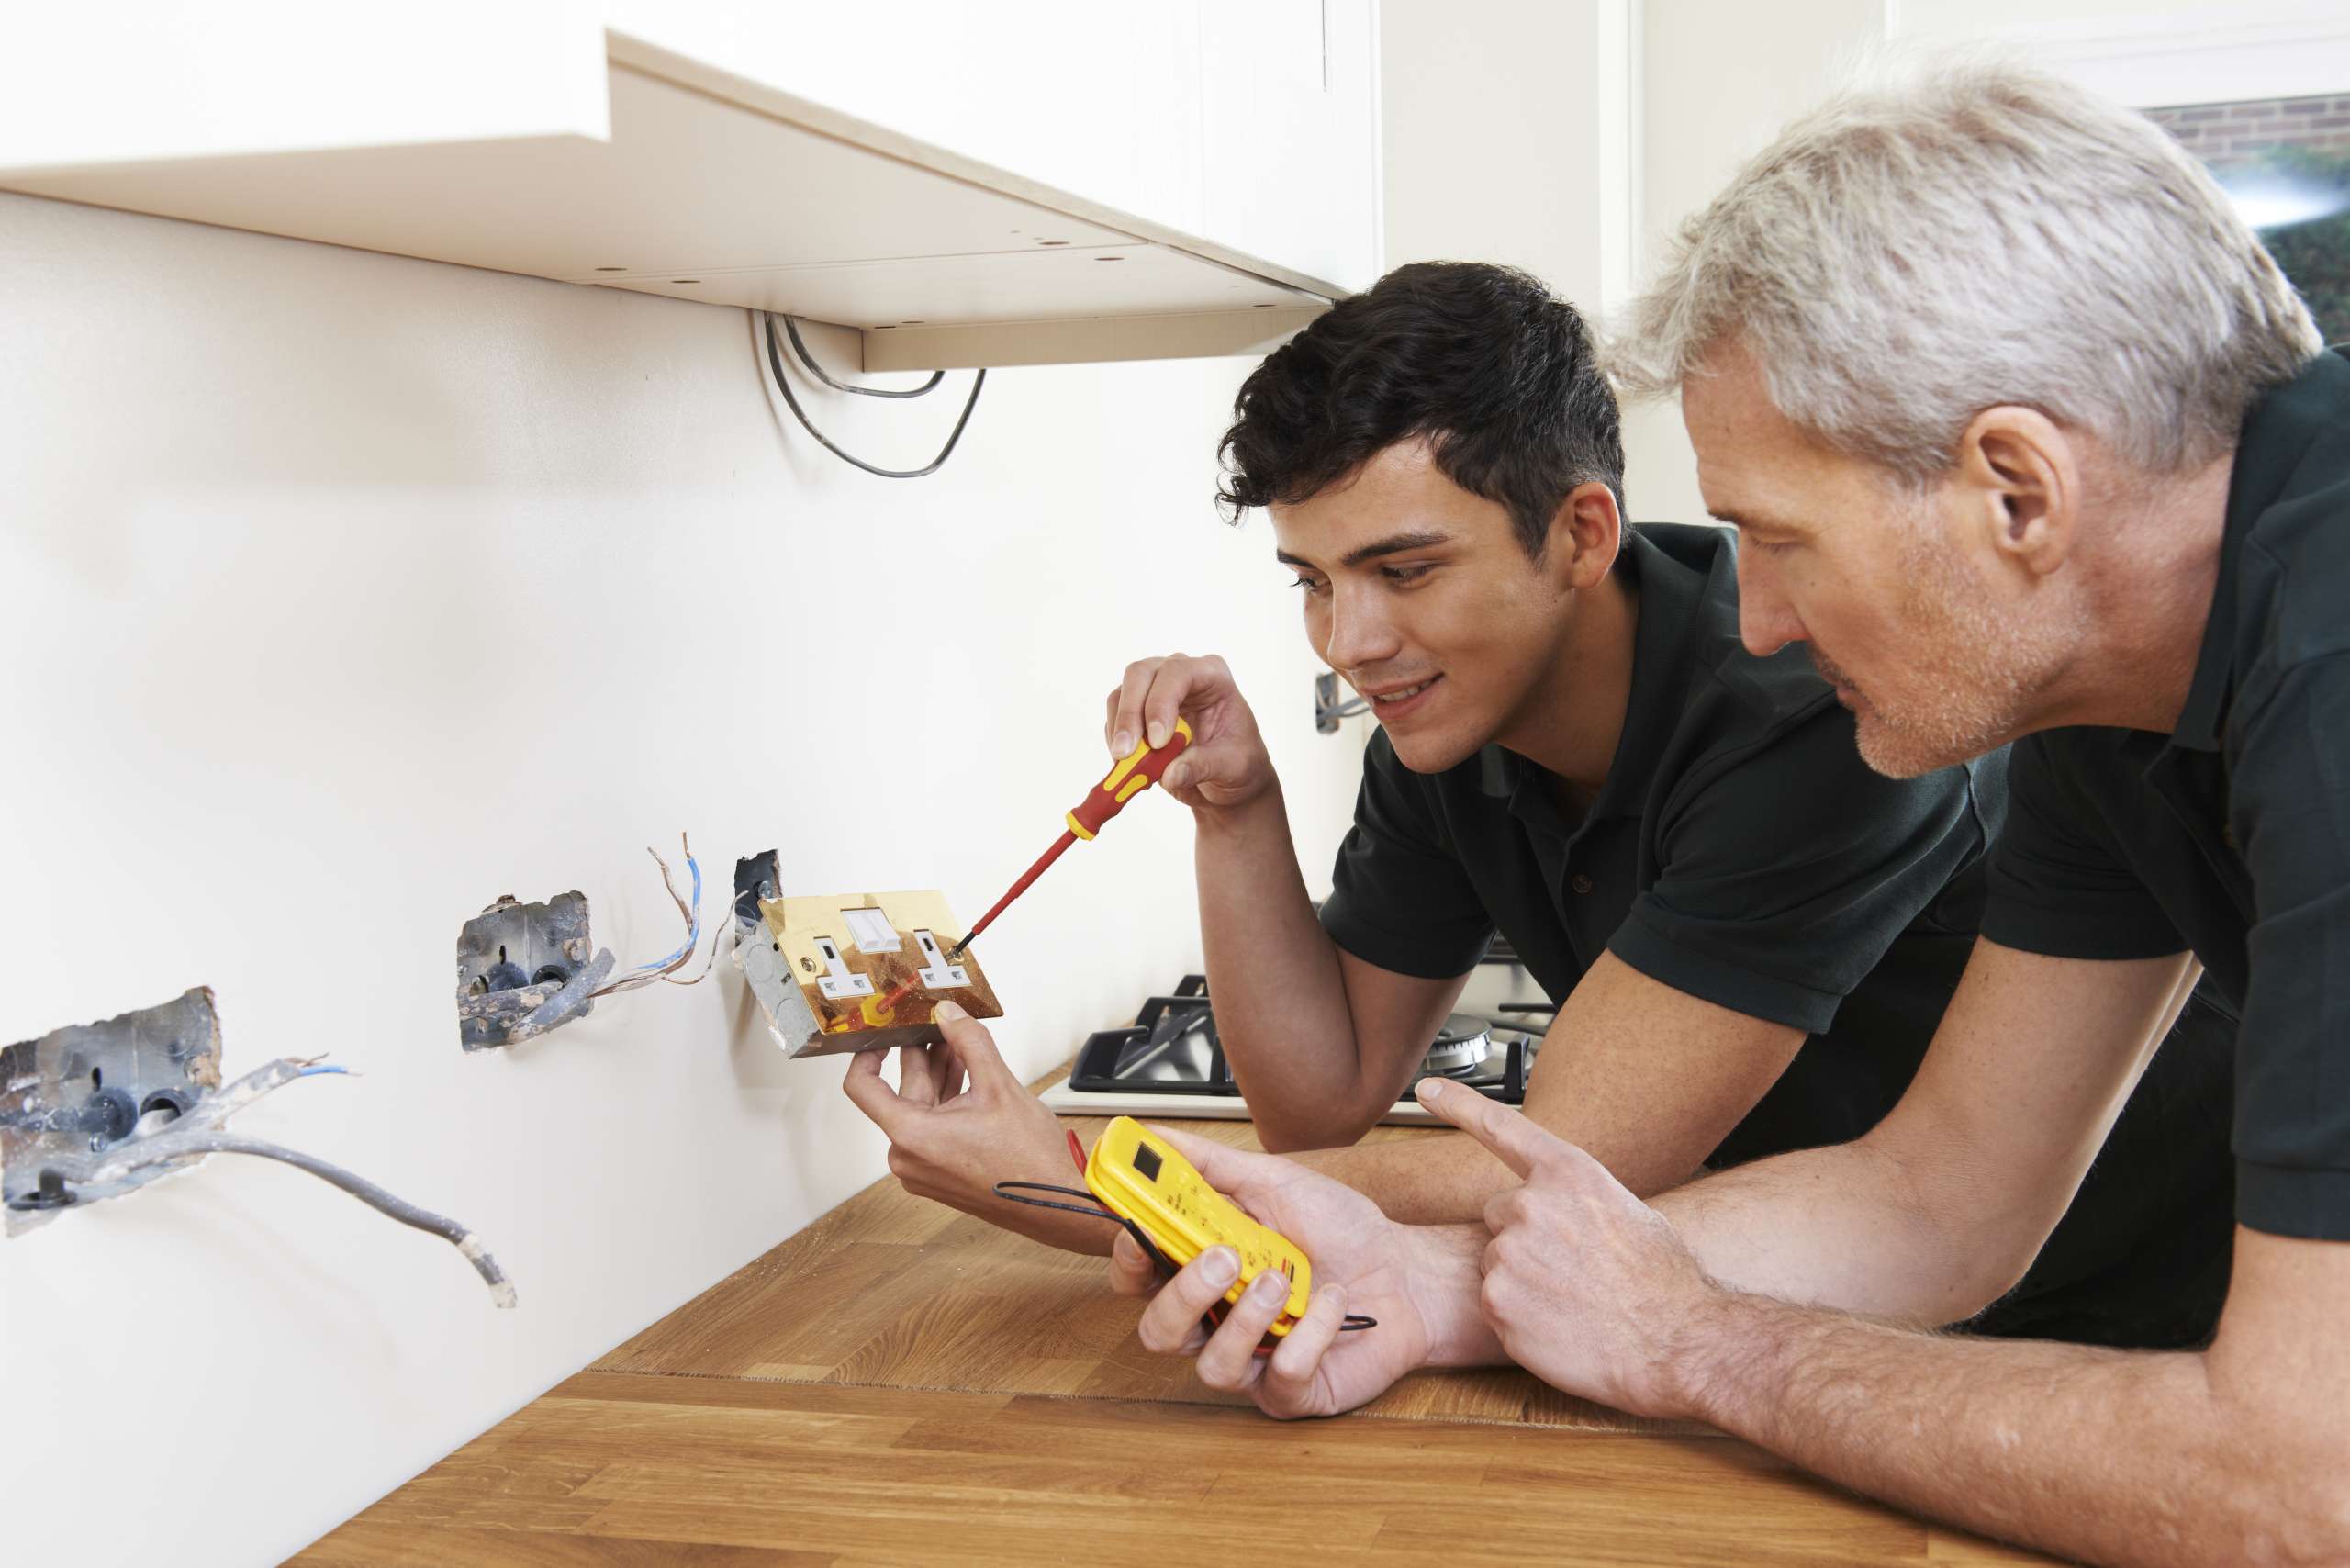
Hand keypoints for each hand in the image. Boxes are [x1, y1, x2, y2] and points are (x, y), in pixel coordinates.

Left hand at [841, 1002, 1110, 1253]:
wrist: (1055, 1204)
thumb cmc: (1029, 1159)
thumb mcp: (999, 1085)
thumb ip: (969, 1041)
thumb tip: (949, 1013)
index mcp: (912, 1135)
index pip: (862, 1086)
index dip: (867, 1053)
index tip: (882, 1034)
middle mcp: (908, 1157)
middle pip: (902, 1093)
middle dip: (924, 1057)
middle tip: (941, 1025)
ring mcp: (922, 1170)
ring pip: (921, 1109)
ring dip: (940, 1077)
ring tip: (963, 1048)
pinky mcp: (938, 1175)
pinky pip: (932, 1129)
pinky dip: (947, 1102)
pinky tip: (969, 1078)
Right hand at [1103, 653, 1276, 813]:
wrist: (1226, 779)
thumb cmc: (1239, 763)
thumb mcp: (1232, 766)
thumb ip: (1203, 766)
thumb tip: (1170, 774)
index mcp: (1211, 676)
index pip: (1178, 673)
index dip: (1161, 703)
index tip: (1158, 742)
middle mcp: (1179, 674)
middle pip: (1140, 675)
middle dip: (1130, 715)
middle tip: (1126, 755)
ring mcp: (1154, 689)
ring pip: (1120, 695)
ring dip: (1119, 732)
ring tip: (1129, 767)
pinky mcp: (1136, 711)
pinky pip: (1114, 721)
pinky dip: (1116, 745)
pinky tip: (1131, 769)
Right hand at [1107, 1123, 1488, 1418]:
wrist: (1407, 1270)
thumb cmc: (1340, 1230)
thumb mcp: (1274, 1182)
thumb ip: (1209, 1165)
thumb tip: (1150, 1135)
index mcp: (1204, 1270)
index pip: (1140, 1278)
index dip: (1129, 1259)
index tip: (1141, 1229)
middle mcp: (1219, 1321)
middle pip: (1158, 1333)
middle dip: (1184, 1296)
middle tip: (1224, 1257)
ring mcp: (1254, 1362)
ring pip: (1212, 1367)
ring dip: (1247, 1318)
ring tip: (1284, 1281)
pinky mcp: (1294, 1393)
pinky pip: (1280, 1378)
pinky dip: (1308, 1335)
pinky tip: (1332, 1304)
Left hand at [1418, 1077, 1720, 1417]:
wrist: (1678, 1340)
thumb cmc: (1664, 1281)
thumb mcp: (1630, 1212)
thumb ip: (1581, 1198)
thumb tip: (1568, 1206)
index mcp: (1569, 1174)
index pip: (1502, 1126)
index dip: (1459, 1105)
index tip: (1428, 1090)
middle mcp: (1532, 1205)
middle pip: (1500, 1214)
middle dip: (1524, 1237)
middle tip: (1570, 1269)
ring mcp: (1510, 1253)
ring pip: (1497, 1262)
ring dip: (1522, 1280)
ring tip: (1572, 1301)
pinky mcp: (1497, 1301)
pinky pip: (1493, 1302)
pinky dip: (1519, 1317)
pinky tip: (1559, 1325)